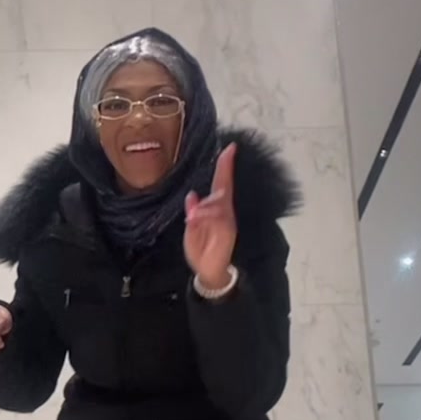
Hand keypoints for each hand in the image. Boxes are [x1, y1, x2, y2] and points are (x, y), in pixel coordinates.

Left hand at [184, 143, 237, 290]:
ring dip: (203, 208)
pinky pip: (217, 216)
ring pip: (218, 201)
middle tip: (199, 205)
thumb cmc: (201, 250)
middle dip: (214, 185)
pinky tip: (195, 220)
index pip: (222, 183)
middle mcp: (224, 211)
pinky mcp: (227, 230)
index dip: (225, 166)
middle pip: (222, 189)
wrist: (208, 272)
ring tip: (193, 220)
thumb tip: (192, 195)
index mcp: (216, 209)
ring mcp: (227, 220)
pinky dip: (205, 215)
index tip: (230, 148)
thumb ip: (192, 212)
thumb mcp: (191, 229)